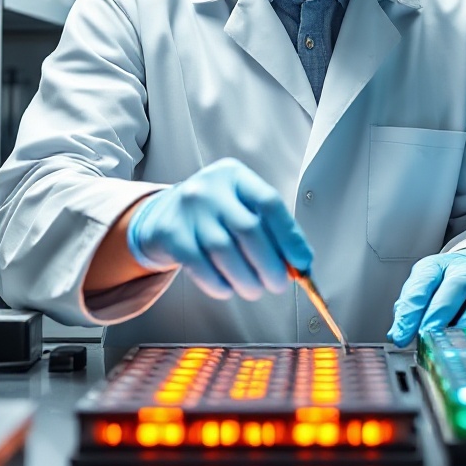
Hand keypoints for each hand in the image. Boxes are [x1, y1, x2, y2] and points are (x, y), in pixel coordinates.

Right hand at [126, 158, 312, 300]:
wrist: (163, 215)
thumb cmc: (214, 213)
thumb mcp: (240, 206)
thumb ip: (269, 229)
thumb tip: (299, 263)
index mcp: (235, 175)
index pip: (269, 203)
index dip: (290, 236)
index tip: (302, 262)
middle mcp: (210, 188)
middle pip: (249, 230)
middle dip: (270, 264)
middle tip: (279, 284)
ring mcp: (188, 210)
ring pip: (225, 252)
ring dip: (247, 279)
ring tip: (255, 290)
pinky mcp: (171, 234)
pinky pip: (200, 266)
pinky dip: (219, 284)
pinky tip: (228, 288)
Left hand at [387, 250, 465, 347]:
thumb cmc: (450, 284)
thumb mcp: (426, 287)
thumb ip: (409, 307)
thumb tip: (397, 334)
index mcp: (442, 265)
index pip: (424, 283)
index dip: (410, 310)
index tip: (400, 336)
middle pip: (454, 289)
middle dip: (437, 315)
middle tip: (423, 337)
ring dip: (462, 328)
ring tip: (447, 347)